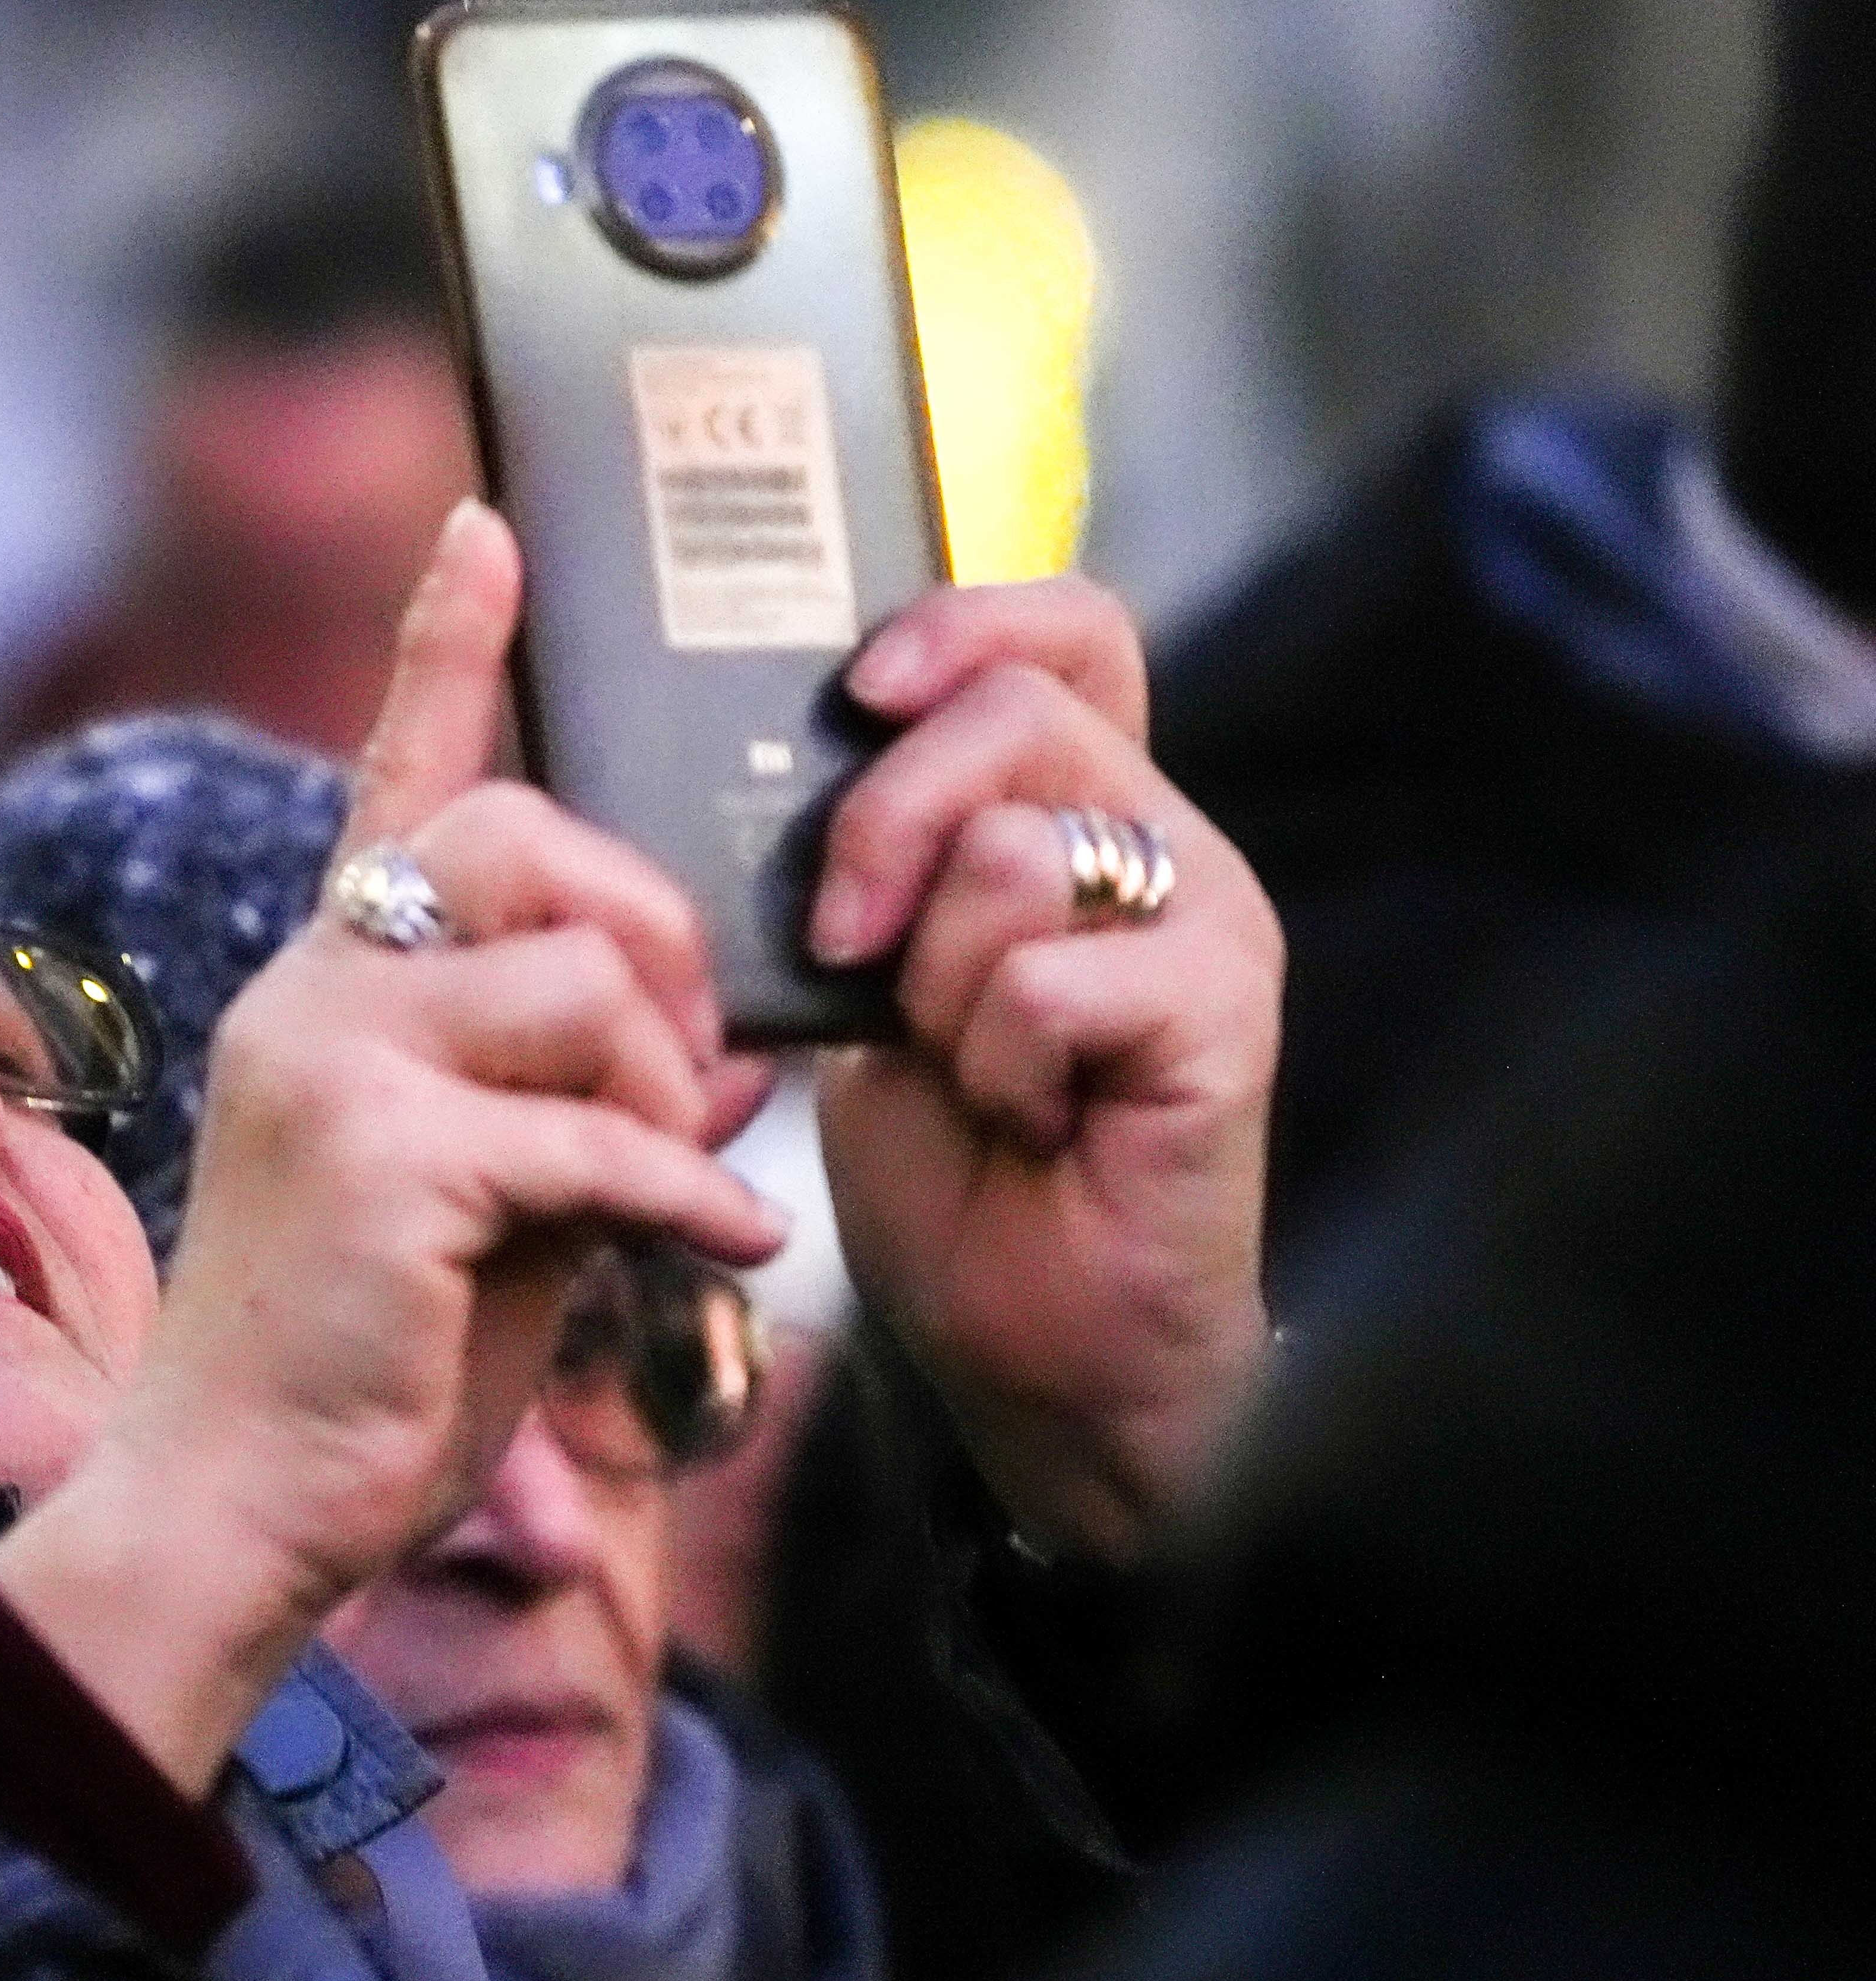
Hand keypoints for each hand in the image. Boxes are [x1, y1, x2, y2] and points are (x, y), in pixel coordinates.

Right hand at [0, 503, 779, 1789]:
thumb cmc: (363, 1363)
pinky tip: (724, 1249)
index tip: (492, 530)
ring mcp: (333, 1064)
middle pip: (528, 841)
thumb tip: (730, 1050)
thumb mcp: (489, 1202)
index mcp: (330, 987)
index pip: (395, 779)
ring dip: (671, 1084)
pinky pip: (594, 1133)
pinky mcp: (380, 1159)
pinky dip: (683, 1194)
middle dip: (655, 932)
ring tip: (678, 1184)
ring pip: (582, 978)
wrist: (238, 1506)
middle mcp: (313, 992)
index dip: (445, 647)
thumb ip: (579, 1099)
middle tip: (692, 1056)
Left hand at [810, 578, 1282, 1561]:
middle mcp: (1167, 842)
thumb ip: (860, 872)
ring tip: (968, 1068)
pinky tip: (1025, 1123)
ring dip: (937, 976)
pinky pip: (1052, 979)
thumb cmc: (957, 1173)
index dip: (958, 625)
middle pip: (1015, 710)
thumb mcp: (869, 990)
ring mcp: (1212, 922)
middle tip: (844, 943)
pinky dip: (995, 1063)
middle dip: (885, 820)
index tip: (855, 694)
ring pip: (1020, 850)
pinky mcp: (1227, 1016)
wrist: (1042, 1354)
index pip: (1062, 629)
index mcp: (1084, 813)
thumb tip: (752, 770)